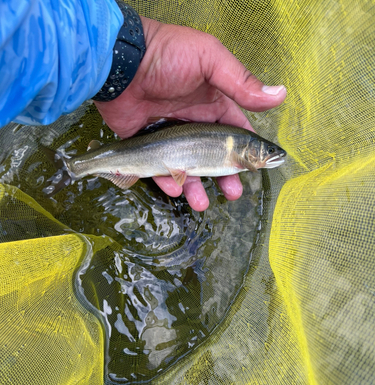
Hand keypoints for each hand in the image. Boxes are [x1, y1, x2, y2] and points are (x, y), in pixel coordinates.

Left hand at [95, 17, 285, 210]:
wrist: (120, 62)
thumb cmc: (167, 56)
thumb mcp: (209, 60)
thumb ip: (241, 82)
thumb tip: (280, 95)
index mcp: (212, 104)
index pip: (235, 133)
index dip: (246, 152)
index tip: (257, 169)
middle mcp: (194, 123)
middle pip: (214, 157)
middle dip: (224, 177)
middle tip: (233, 193)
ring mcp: (170, 136)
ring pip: (188, 169)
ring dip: (196, 188)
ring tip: (201, 203)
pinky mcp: (147, 145)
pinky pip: (160, 170)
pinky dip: (167, 182)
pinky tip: (175, 189)